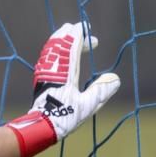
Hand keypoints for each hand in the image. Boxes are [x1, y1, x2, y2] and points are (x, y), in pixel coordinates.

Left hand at [6, 22, 119, 156]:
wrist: (42, 126)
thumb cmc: (65, 117)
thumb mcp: (88, 106)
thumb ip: (101, 91)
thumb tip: (115, 78)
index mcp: (67, 72)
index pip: (71, 46)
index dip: (79, 34)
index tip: (87, 29)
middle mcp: (54, 69)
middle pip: (59, 42)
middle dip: (70, 33)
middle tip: (82, 31)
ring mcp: (45, 72)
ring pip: (51, 48)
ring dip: (61, 39)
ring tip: (70, 35)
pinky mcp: (40, 78)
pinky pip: (46, 56)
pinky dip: (53, 48)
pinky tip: (58, 50)